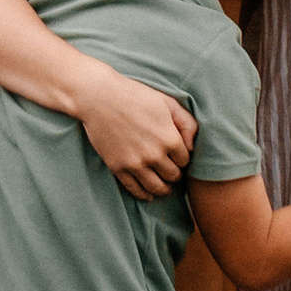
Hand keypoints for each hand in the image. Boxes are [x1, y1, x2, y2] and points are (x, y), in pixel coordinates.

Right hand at [78, 64, 197, 199]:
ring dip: (163, 189)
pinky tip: (148, 194)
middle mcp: (154, 155)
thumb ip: (187, 123)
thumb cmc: (134, 95)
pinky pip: (135, 190)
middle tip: (170, 169)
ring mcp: (135, 163)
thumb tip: (192, 147)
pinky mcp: (118, 168)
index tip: (177, 155)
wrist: (98, 97)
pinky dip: (144, 195)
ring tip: (164, 186)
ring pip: (157, 188)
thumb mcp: (167, 102)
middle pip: (173, 176)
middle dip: (174, 173)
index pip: (185, 160)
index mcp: (169, 138)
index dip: (182, 158)